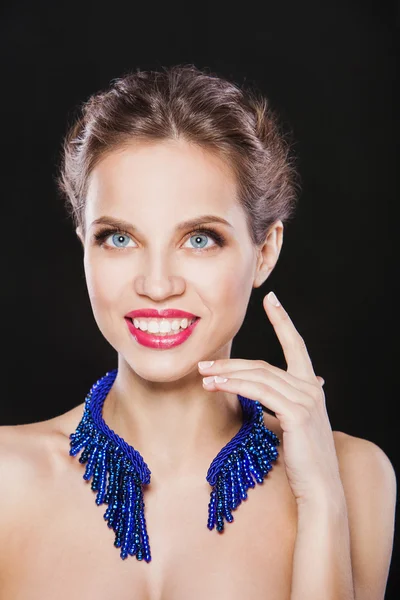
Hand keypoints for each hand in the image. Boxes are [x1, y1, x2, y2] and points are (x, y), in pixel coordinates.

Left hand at [198, 291, 341, 505]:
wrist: (319, 489)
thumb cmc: (301, 459)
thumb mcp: (288, 422)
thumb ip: (276, 402)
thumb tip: (251, 392)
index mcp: (310, 386)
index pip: (296, 345)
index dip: (282, 320)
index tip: (271, 299)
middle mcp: (311, 387)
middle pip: (263, 364)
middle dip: (231, 362)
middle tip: (203, 361)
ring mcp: (306, 398)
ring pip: (258, 376)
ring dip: (227, 374)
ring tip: (203, 374)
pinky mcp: (297, 413)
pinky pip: (260, 392)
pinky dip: (236, 386)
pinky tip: (216, 385)